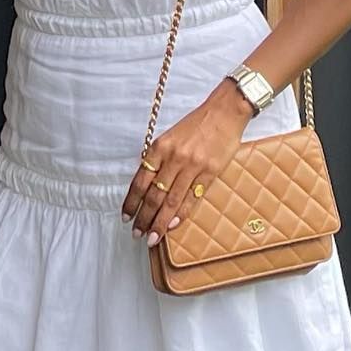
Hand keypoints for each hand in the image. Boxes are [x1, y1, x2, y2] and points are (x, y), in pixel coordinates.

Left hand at [122, 81, 252, 246]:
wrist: (224, 112)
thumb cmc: (197, 125)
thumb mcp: (170, 137)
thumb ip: (158, 159)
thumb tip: (147, 185)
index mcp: (159, 148)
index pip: (140, 181)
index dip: (131, 202)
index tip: (126, 216)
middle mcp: (173, 158)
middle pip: (154, 195)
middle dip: (143, 218)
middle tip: (137, 234)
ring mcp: (192, 166)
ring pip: (171, 200)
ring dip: (160, 222)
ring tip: (153, 237)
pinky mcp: (209, 172)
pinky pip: (192, 197)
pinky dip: (181, 213)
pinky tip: (173, 225)